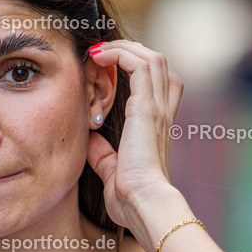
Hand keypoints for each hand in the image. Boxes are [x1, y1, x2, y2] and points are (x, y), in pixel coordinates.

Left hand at [85, 40, 183, 230]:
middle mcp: (162, 113)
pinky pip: (139, 65)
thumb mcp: (112, 172)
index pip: (160, 83)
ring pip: (152, 58)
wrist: (144, 204)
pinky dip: (120, 54)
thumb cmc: (132, 198)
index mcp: (157, 126)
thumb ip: (103, 155)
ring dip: (125, 47)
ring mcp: (157, 108)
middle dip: (131, 50)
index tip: (110, 66)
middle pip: (158, 63)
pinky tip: (99, 58)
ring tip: (100, 50)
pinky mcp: (147, 108)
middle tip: (102, 52)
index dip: (138, 67)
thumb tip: (89, 142)